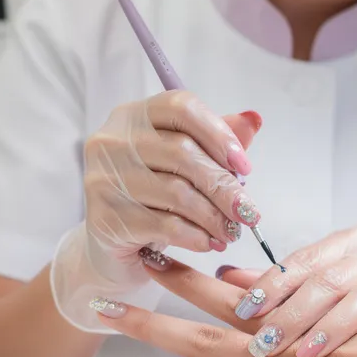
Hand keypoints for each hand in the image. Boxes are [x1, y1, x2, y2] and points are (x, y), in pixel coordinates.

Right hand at [51, 92, 261, 330]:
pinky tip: (208, 243)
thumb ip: (214, 142)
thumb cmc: (150, 200)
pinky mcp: (104, 218)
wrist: (109, 248)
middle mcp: (110, 141)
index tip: (244, 166)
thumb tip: (253, 120)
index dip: (219, 134)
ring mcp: (103, 179)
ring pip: (177, 192)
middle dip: (223, 186)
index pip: (181, 107)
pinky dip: (195, 236)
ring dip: (213, 217)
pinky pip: (165, 225)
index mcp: (132, 116)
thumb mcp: (184, 167)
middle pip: (182, 152)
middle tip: (248, 212)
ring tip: (230, 232)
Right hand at [86, 298, 356, 356]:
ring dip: (190, 286)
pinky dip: (248, 283)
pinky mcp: (336, 313)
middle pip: (205, 340)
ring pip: (238, 306)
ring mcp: (312, 332)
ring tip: (154, 260)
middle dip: (150, 325)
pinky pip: (282, 291)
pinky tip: (230, 274)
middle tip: (105, 304)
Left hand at [213, 225, 356, 356]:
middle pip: (328, 279)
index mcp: (344, 246)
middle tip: (266, 343)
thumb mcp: (325, 289)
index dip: (271, 286)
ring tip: (309, 351)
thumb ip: (280, 286)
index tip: (245, 311)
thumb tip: (225, 277)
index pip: (302, 262)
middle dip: (293, 313)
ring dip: (334, 324)